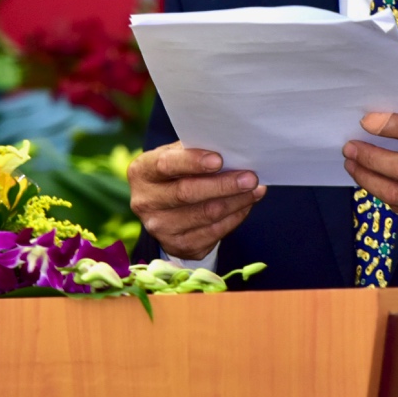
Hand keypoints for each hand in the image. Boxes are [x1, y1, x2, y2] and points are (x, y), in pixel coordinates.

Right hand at [128, 143, 267, 259]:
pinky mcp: (178, 246)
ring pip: (205, 215)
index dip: (192, 162)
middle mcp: (145, 202)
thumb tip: (231, 150)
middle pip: (187, 194)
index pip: (166, 165)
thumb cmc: (175, 172)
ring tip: (256, 189)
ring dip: (236, 201)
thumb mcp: (175, 156)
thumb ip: (194, 150)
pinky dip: (235, 217)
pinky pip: (213, 233)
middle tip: (250, 177)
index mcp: (141, 172)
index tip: (219, 159)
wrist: (164, 209)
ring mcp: (160, 228)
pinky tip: (246, 204)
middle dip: (224, 185)